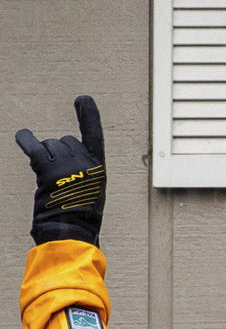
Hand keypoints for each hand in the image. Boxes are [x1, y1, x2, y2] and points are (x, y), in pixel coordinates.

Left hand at [15, 96, 106, 245]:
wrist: (71, 230)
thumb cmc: (78, 216)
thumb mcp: (89, 191)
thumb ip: (80, 171)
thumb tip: (58, 157)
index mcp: (99, 168)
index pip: (94, 135)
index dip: (88, 116)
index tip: (83, 99)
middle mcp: (85, 161)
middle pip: (65, 141)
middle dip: (58, 154)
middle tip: (57, 177)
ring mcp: (67, 164)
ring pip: (50, 146)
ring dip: (45, 158)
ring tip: (49, 180)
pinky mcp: (49, 169)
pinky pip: (35, 148)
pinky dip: (26, 140)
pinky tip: (22, 135)